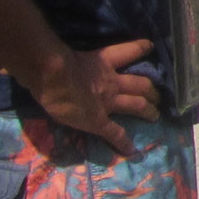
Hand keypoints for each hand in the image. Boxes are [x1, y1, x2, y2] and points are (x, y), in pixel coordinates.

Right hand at [28, 40, 160, 154]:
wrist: (53, 77)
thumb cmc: (52, 62)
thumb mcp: (63, 54)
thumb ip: (61, 55)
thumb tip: (39, 52)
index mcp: (102, 61)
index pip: (128, 51)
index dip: (140, 48)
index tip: (150, 46)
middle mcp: (111, 81)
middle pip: (140, 83)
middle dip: (151, 90)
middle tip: (158, 96)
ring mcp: (107, 102)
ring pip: (137, 105)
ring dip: (148, 111)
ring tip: (155, 116)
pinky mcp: (99, 121)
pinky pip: (115, 133)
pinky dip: (124, 143)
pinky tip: (132, 151)